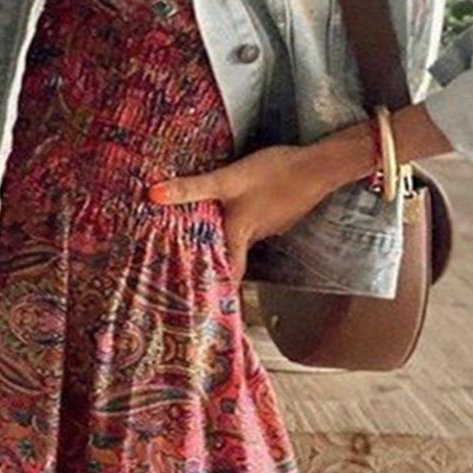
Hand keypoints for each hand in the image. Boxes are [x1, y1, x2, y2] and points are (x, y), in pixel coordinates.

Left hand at [147, 146, 324, 286]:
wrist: (319, 167)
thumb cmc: (274, 176)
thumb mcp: (227, 180)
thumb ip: (192, 188)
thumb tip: (153, 195)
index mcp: (240, 235)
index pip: (227, 273)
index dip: (216, 290)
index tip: (204, 305)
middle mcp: (255, 236)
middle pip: (232, 255)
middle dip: (214, 259)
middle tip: (194, 262)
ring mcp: (270, 225)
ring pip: (243, 237)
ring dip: (227, 238)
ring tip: (207, 234)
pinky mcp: (279, 212)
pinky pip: (254, 221)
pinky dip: (242, 220)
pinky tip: (236, 207)